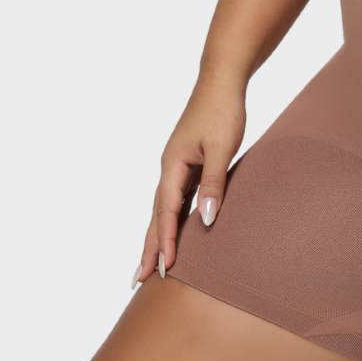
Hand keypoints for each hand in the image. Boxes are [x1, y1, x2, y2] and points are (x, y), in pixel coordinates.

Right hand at [130, 75, 246, 286]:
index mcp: (173, 165)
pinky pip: (176, 198)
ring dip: (158, 235)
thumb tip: (205, 221)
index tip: (165, 267)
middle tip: (139, 278)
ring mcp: (176, 165)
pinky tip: (176, 229)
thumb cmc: (222, 111)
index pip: (166, 211)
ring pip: (164, 208)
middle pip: (156, 214)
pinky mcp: (187, 162)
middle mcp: (170, 168)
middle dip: (149, 246)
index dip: (166, 240)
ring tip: (152, 262)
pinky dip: (172, 217)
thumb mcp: (222, 149)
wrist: (222, 81)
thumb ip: (213, 185)